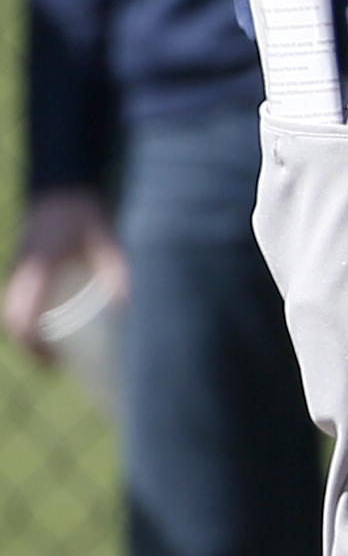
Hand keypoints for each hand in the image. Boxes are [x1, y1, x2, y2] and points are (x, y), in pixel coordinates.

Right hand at [5, 187, 121, 364]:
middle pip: (13, 321)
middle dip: (29, 348)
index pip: (21, 315)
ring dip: (29, 337)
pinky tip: (52, 331)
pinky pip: (20, 301)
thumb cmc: (84, 215)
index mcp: (36, 269)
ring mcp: (20, 270)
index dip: (31, 344)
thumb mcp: (106, 240)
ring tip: (56, 356)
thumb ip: (116, 268)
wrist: (63, 189)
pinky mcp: (25, 268)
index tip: (51, 363)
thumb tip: (127, 306)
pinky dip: (29, 320)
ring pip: (14, 312)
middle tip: (56, 367)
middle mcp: (22, 272)